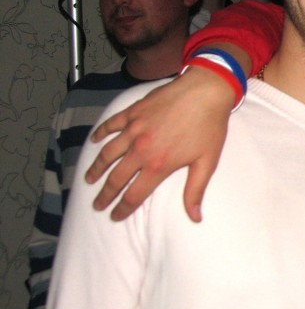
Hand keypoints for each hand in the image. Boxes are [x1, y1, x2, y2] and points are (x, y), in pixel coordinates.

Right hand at [85, 66, 235, 221]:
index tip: (114, 217)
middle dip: (105, 195)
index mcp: (158, 165)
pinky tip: (94, 141)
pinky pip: (111, 125)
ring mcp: (134, 129)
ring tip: (89, 180)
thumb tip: (195, 218)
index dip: (122, 209)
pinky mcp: (133, 112)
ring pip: (107, 153)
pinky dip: (100, 133)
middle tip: (97, 204)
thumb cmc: (210, 126)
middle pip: (116, 178)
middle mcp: (141, 149)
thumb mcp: (206, 162)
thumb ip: (195, 191)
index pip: (134, 195)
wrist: (206, 90)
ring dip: (96, 168)